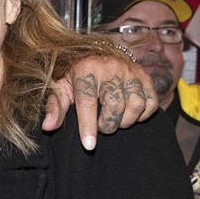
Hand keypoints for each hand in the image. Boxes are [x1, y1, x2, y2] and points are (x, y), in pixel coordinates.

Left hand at [42, 56, 156, 149]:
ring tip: (115, 121)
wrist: (96, 53)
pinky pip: (151, 102)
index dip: (88, 126)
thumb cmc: (76, 74)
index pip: (87, 102)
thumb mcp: (61, 86)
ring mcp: (130, 71)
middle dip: (108, 124)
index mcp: (86, 68)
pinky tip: (130, 114)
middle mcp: (110, 67)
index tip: (89, 145)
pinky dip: (143, 114)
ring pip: (136, 105)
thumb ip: (55, 107)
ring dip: (126, 121)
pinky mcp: (145, 76)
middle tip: (102, 127)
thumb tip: (48, 126)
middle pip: (115, 106)